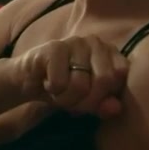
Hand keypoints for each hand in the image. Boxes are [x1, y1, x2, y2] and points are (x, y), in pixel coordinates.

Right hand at [12, 35, 129, 117]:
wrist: (28, 79)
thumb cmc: (64, 88)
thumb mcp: (88, 101)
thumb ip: (104, 104)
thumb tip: (116, 108)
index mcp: (110, 52)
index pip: (120, 77)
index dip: (105, 95)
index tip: (91, 98)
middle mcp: (95, 42)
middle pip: (104, 81)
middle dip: (86, 101)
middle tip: (72, 100)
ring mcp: (75, 41)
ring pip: (80, 85)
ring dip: (66, 98)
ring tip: (59, 91)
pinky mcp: (54, 47)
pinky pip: (60, 83)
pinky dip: (52, 91)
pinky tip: (47, 83)